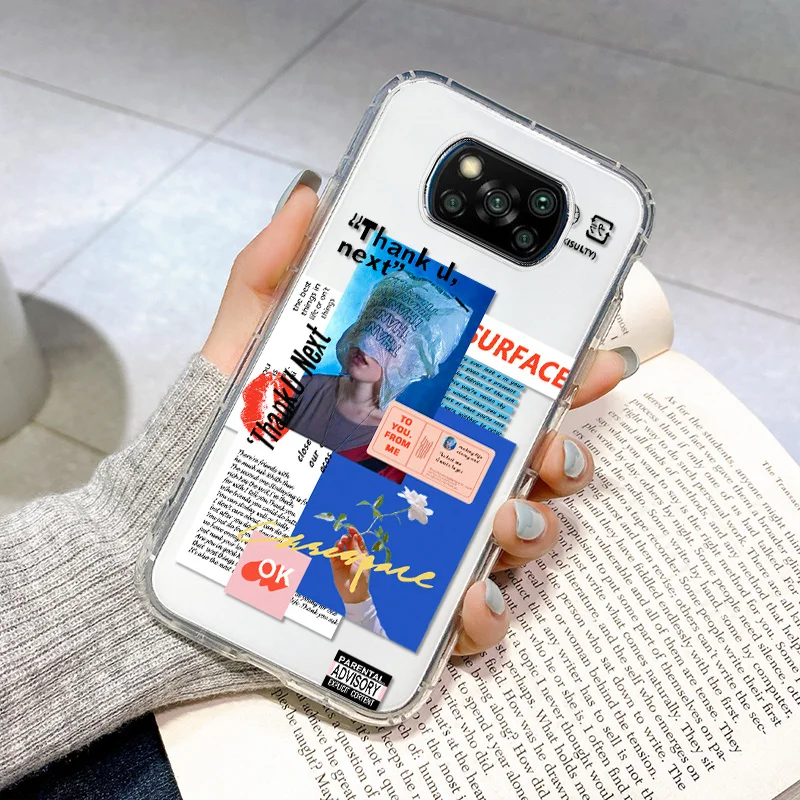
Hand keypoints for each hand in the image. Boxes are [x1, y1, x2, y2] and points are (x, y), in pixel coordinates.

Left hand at [203, 179, 632, 656]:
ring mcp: (431, 540)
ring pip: (520, 538)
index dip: (565, 374)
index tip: (596, 359)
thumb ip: (272, 273)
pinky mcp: (408, 603)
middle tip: (550, 443)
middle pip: (534, 465)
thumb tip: (308, 198)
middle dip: (565, 453)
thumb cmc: (223, 437)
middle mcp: (437, 474)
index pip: (508, 389)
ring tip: (504, 516)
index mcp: (417, 410)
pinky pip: (469, 618)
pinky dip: (484, 613)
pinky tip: (469, 599)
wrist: (174, 531)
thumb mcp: (247, 350)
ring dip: (534, 526)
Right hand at [330, 530, 371, 604]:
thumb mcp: (360, 561)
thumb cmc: (361, 577)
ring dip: (339, 543)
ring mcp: (343, 560)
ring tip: (340, 544)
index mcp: (361, 553)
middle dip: (346, 538)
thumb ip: (356, 548)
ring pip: (340, 547)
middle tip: (344, 539)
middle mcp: (352, 555)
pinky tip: (335, 549)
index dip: (354, 533)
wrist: (353, 592)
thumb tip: (354, 536)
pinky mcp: (335, 565)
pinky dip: (333, 550)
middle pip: (348, 542)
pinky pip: (333, 555)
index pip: (357, 540)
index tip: (350, 528)